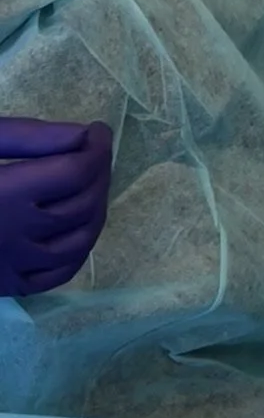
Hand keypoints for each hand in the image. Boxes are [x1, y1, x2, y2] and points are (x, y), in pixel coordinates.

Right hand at [0, 119, 112, 298]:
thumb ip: (26, 138)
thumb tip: (82, 135)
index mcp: (3, 195)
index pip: (75, 171)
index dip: (96, 148)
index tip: (98, 131)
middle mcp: (14, 236)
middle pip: (84, 203)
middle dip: (99, 172)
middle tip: (94, 153)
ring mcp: (14, 267)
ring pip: (81, 240)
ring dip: (96, 207)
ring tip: (89, 183)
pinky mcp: (11, 286)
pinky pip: (62, 272)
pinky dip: (79, 246)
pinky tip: (75, 223)